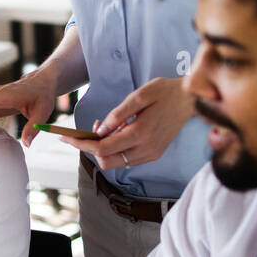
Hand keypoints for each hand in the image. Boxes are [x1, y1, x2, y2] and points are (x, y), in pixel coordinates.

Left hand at [58, 76, 194, 170]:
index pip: (102, 148)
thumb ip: (118, 114)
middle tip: (89, 128)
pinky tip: (116, 133)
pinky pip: (127, 160)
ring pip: (116, 163)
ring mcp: (151, 154)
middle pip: (106, 161)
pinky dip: (115, 151)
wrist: (190, 99)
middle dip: (91, 148)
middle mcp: (146, 149)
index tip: (65, 138)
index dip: (81, 144)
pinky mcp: (154, 154)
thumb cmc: (164, 92)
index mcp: (140, 133)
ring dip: (103, 150)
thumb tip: (99, 130)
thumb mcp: (139, 95)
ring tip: (103, 128)